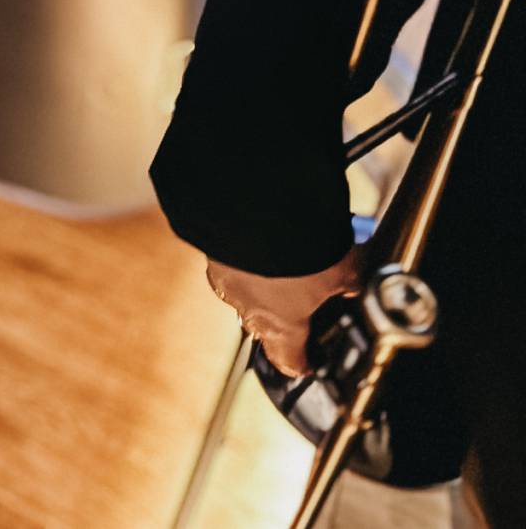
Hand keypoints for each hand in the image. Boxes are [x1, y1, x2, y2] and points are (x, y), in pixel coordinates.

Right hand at [205, 247, 360, 376]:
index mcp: (281, 326)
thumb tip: (351, 286)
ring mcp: (226, 278)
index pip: (287, 361)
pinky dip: (248, 253)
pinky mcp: (214, 248)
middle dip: (284, 313)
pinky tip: (265, 235)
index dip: (300, 362)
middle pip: (266, 324)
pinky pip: (233, 259)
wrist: (261, 204)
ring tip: (285, 256)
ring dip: (263, 281)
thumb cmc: (303, 248)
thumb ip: (347, 285)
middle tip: (305, 294)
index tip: (306, 361)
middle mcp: (248, 309)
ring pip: (247, 290)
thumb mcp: (344, 270)